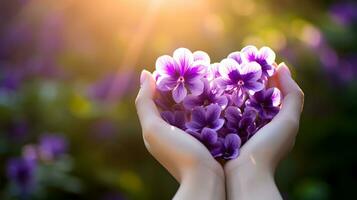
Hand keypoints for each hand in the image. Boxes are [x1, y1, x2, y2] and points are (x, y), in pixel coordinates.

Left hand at [135, 70, 224, 199]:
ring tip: (202, 76)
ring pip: (185, 107)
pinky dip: (201, 105)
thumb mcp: (154, 129)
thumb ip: (145, 103)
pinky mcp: (199, 136)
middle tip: (190, 67)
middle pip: (170, 101)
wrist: (205, 179)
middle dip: (177, 85)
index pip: (154, 97)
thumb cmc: (178, 153)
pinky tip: (211, 94)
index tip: (172, 64)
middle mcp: (168, 129)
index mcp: (154, 127)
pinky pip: (198, 116)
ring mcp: (184, 134)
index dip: (161, 80)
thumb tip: (145, 74)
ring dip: (191, 93)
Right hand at [225, 63, 303, 199]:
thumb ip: (292, 95)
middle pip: (257, 96)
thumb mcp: (288, 121)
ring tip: (224, 75)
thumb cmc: (269, 148)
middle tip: (237, 65)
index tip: (257, 61)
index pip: (275, 92)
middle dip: (250, 81)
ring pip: (240, 103)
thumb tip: (282, 67)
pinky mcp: (229, 133)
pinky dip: (224, 103)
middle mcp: (262, 124)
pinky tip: (215, 93)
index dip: (269, 76)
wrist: (245, 175)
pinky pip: (227, 114)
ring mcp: (244, 129)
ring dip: (234, 90)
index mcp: (278, 121)